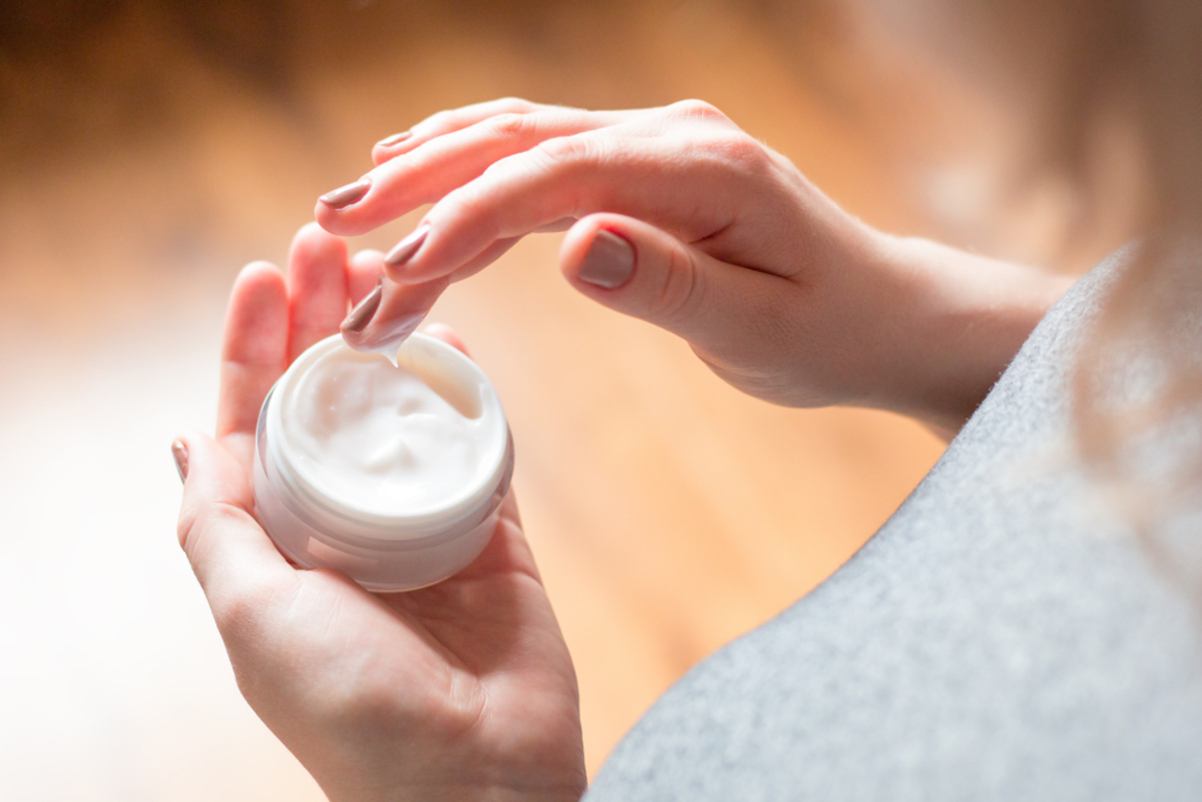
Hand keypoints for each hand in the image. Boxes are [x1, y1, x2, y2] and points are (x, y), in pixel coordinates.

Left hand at [173, 223, 586, 801]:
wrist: (474, 780)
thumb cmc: (351, 708)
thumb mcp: (253, 613)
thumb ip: (216, 525)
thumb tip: (184, 440)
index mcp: (279, 543)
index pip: (256, 423)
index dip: (253, 347)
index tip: (263, 273)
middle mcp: (344, 526)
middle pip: (327, 400)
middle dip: (321, 321)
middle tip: (329, 244)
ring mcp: (421, 525)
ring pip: (400, 411)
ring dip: (391, 340)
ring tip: (390, 268)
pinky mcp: (492, 532)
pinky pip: (478, 446)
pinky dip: (467, 392)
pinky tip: (456, 338)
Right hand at [317, 98, 1069, 434]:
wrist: (881, 311)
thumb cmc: (831, 328)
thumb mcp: (761, 326)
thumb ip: (669, 284)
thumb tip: (575, 245)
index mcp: (702, 168)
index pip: (555, 176)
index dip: (466, 220)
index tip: (400, 275)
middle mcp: (670, 137)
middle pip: (521, 139)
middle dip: (423, 181)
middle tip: (336, 223)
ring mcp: (655, 146)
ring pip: (522, 141)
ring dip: (436, 171)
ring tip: (357, 210)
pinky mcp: (645, 171)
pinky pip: (546, 162)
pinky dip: (481, 178)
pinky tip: (430, 187)